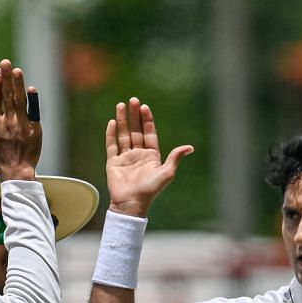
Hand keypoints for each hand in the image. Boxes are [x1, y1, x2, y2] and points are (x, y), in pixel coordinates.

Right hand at [0, 59, 40, 181]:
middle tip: (5, 62)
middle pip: (7, 96)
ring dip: (18, 85)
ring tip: (17, 70)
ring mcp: (21, 125)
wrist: (17, 171)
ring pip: (20, 101)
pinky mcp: (34, 129)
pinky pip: (34, 112)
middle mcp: (8, 122)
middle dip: (6, 78)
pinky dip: (33, 101)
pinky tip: (31, 89)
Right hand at [105, 97, 194, 217]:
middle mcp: (138, 154)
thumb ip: (175, 157)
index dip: (147, 120)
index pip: (149, 133)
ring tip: (120, 105)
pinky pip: (112, 145)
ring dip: (122, 120)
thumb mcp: (167, 172)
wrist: (132, 203)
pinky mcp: (113, 163)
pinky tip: (112, 122)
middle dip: (134, 115)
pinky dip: (111, 134)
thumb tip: (190, 147)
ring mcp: (125, 158)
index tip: (145, 107)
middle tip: (133, 100)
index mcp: (151, 155)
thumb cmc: (150, 190)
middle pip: (135, 130)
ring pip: (123, 135)